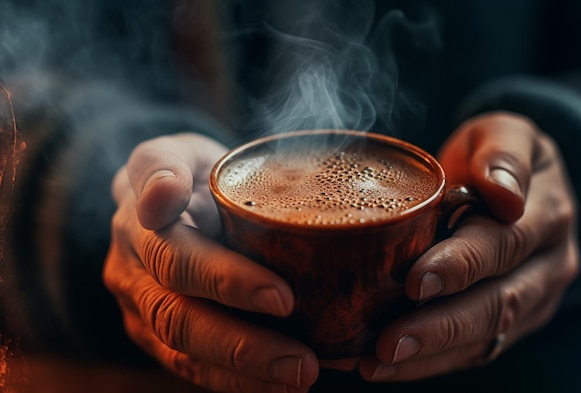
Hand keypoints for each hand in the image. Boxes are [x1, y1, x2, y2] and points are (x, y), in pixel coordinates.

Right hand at [103, 133, 318, 391]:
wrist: (160, 197)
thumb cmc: (183, 173)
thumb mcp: (173, 152)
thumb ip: (165, 166)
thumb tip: (162, 196)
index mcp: (138, 224)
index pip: (177, 258)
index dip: (226, 281)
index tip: (282, 297)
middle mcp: (132, 272)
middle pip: (179, 318)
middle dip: (242, 343)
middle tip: (302, 360)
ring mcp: (139, 309)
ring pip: (183, 352)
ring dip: (243, 372)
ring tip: (299, 377)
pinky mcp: (154, 334)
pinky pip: (190, 367)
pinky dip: (236, 381)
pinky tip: (279, 386)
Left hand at [358, 112, 579, 380]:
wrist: (515, 185)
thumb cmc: (494, 154)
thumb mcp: (504, 133)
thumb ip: (503, 152)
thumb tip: (504, 191)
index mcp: (547, 214)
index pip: (503, 244)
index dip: (461, 265)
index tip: (414, 281)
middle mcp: (547, 264)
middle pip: (497, 302)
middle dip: (440, 325)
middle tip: (388, 340)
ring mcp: (533, 299)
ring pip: (485, 337)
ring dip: (430, 354)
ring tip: (376, 362)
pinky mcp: (512, 322)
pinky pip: (475, 350)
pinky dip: (430, 363)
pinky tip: (385, 366)